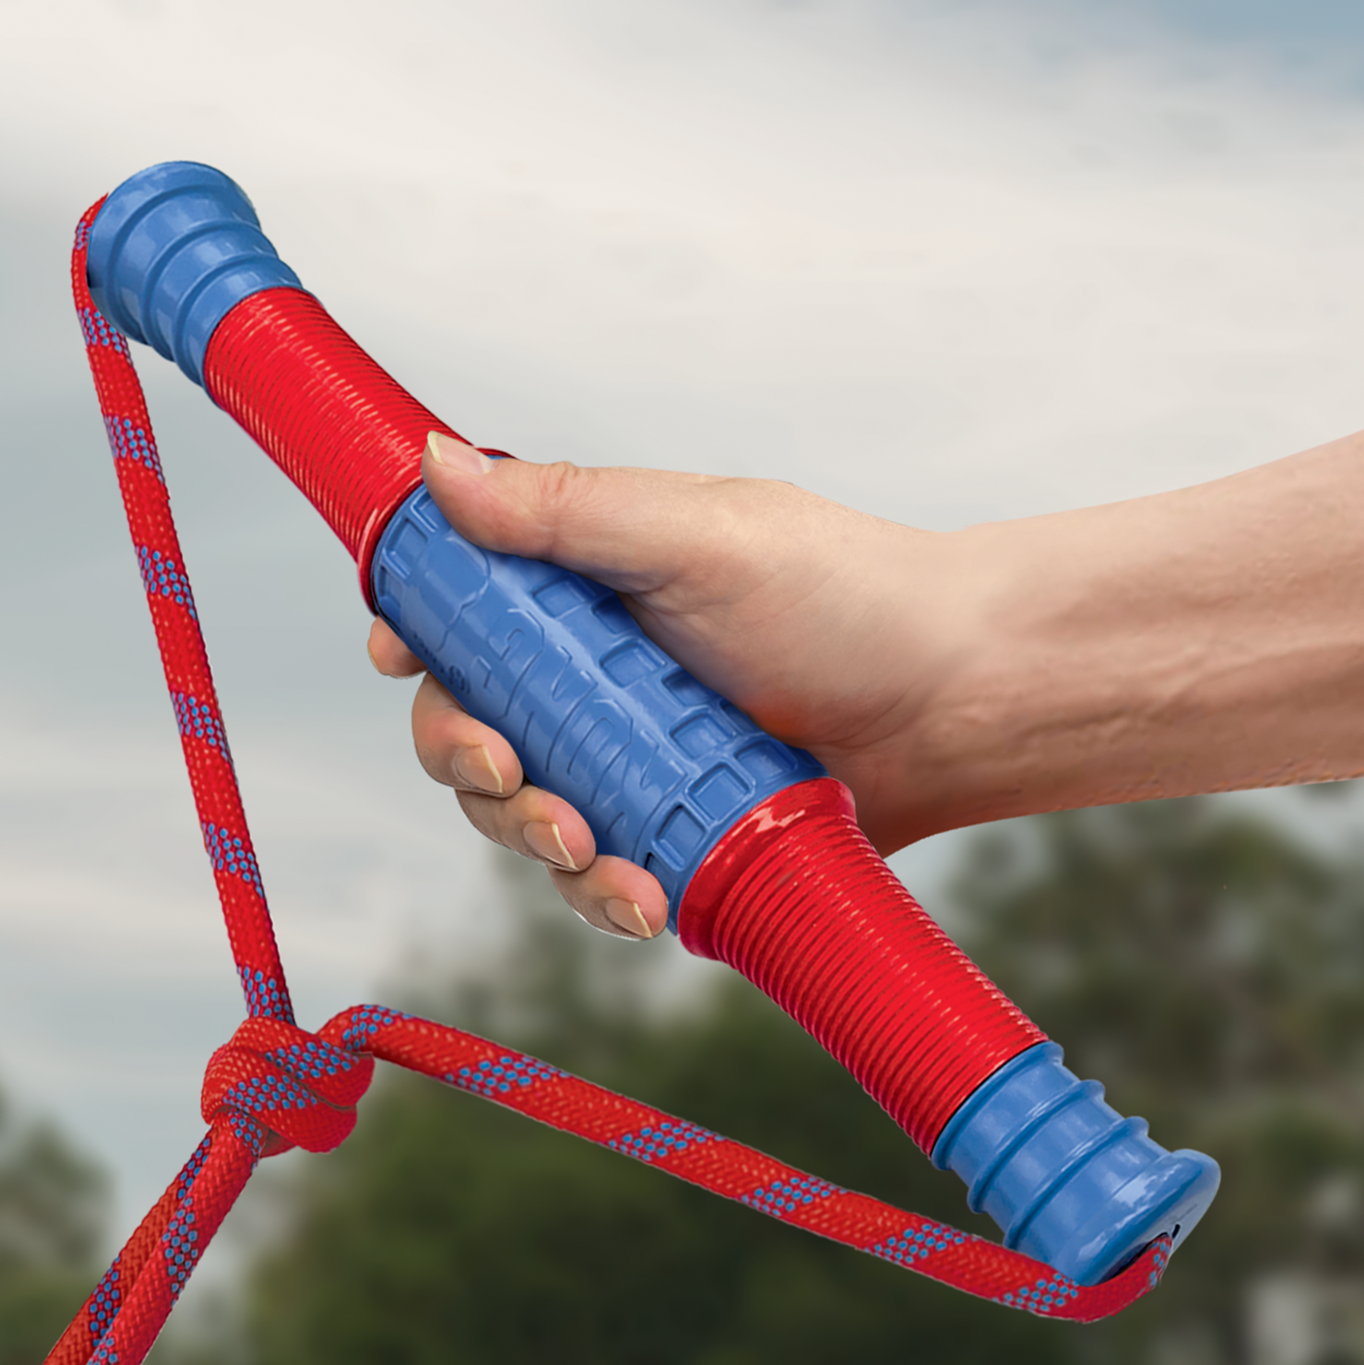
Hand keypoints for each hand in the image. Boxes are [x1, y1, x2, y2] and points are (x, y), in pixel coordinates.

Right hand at [368, 434, 979, 938]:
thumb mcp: (697, 537)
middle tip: (515, 776)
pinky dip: (605, 897)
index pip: (459, 620)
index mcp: (582, 601)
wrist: (959, 702)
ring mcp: (625, 770)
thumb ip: (566, 513)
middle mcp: (591, 686)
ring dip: (535, 841)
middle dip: (471, 763)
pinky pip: (596, 885)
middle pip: (467, 731)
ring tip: (597, 852)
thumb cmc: (850, 597)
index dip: (416, 639)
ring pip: (519, 820)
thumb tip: (442, 466)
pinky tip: (642, 898)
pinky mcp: (665, 844)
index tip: (404, 656)